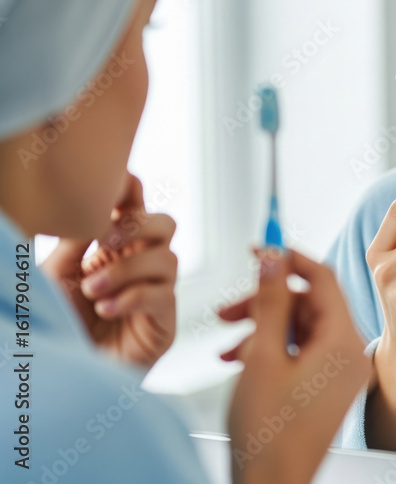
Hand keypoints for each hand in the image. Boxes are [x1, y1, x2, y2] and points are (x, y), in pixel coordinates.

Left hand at [40, 172, 177, 369]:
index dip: (131, 193)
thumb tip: (99, 206)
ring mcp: (156, 293)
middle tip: (108, 240)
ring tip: (92, 291)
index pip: (135, 209)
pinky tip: (105, 309)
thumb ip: (78, 238)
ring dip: (127, 270)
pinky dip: (133, 297)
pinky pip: (163, 296)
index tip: (115, 190)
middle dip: (141, 225)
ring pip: (167, 259)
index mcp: (114, 249)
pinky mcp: (164, 323)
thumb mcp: (56, 274)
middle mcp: (140, 266)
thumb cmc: (57, 325)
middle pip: (166, 224)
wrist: (63, 376)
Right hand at [221, 249, 369, 483]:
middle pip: (308, 303)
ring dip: (262, 328)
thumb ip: (271, 300)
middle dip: (265, 302)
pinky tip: (238, 360)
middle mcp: (350, 354)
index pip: (323, 278)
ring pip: (300, 327)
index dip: (287, 258)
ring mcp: (340, 373)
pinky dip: (271, 349)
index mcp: (344, 342)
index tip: (259, 248)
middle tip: (228, 309)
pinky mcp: (327, 387)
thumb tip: (274, 257)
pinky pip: (302, 351)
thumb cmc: (268, 433)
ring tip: (227, 344)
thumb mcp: (263, 355)